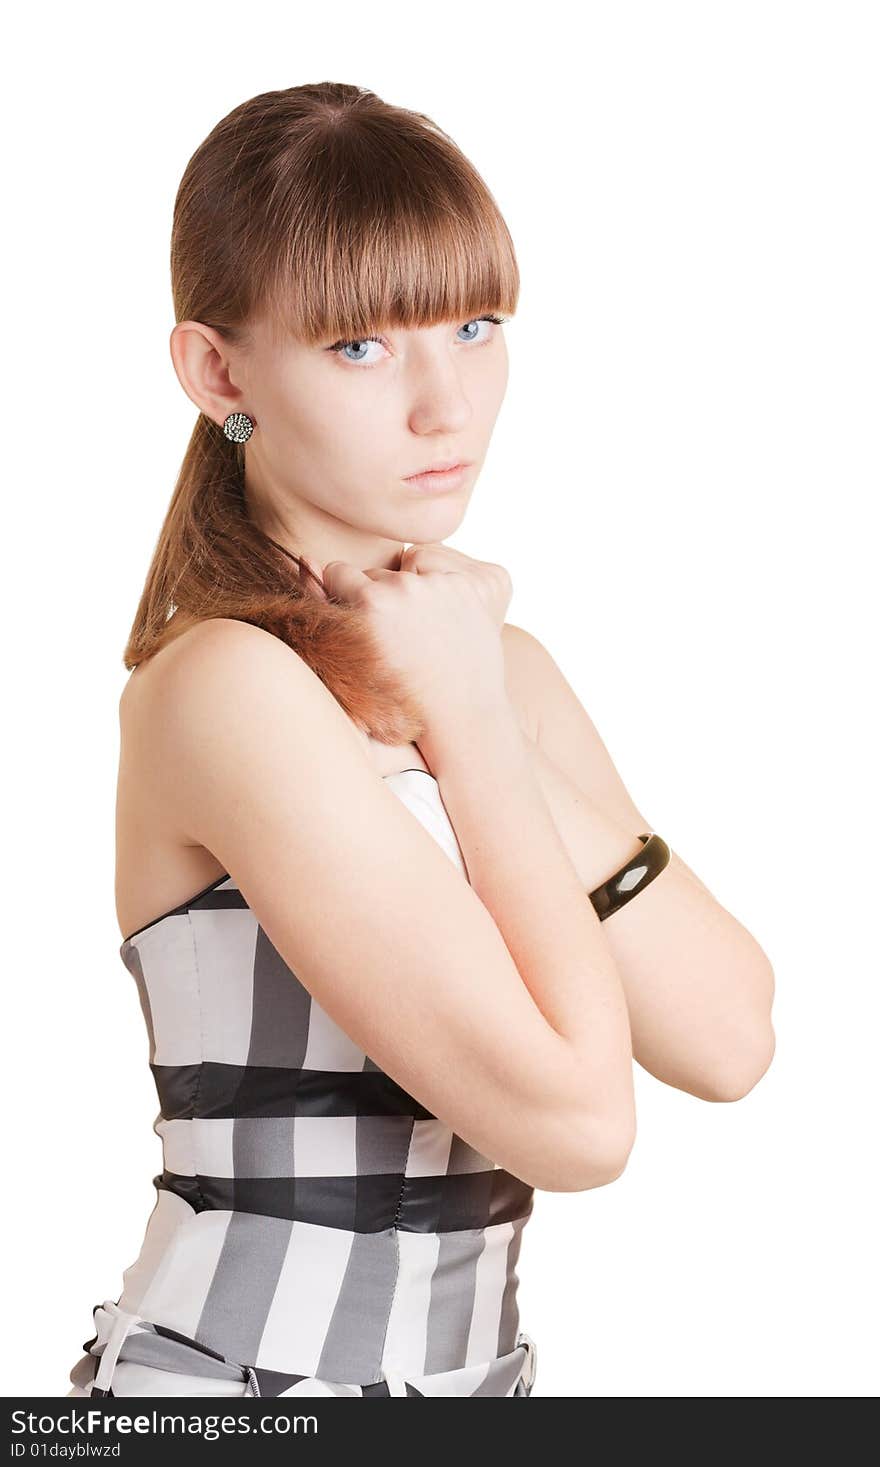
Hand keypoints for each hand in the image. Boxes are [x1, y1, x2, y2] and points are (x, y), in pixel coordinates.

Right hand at [319, 542, 513, 733]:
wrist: (461, 718)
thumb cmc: (399, 694)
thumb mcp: (352, 654)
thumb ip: (322, 602)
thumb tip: (304, 557)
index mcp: (372, 602)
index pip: (341, 571)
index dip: (351, 600)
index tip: (368, 626)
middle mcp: (411, 588)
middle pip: (381, 573)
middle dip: (387, 598)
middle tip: (407, 640)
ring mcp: (453, 584)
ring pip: (418, 562)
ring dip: (420, 586)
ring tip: (432, 632)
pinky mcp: (487, 581)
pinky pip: (454, 564)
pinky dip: (453, 586)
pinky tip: (456, 621)